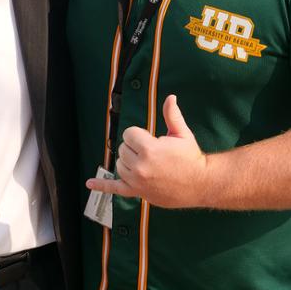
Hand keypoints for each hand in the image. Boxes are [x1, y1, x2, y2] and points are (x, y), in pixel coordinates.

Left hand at [86, 95, 207, 208]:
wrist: (200, 183)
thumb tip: (170, 97)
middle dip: (134, 147)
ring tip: (146, 163)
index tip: (151, 139)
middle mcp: (140, 166)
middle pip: (122, 149)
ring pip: (119, 165)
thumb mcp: (182, 134)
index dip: (139, 134)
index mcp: (149, 149)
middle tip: (152, 152)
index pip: (128, 134)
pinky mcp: (138, 192)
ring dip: (128, 162)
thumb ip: (172, 115)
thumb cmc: (191, 158)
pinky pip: (115, 189)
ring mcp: (137, 181)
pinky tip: (89, 184)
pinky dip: (101, 186)